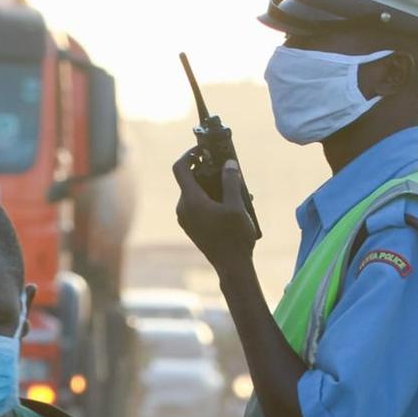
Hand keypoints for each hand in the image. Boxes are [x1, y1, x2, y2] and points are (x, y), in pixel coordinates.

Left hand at [173, 149, 258, 270]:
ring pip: (195, 193)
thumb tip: (229, 163)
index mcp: (191, 200)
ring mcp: (185, 218)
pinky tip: (230, 203)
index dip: (189, 154)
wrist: (231, 266)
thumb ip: (231, 181)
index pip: (180, 168)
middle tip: (227, 168)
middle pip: (189, 179)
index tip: (203, 150)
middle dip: (208, 171)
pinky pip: (197, 205)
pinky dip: (210, 198)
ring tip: (236, 189)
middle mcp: (183, 208)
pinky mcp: (191, 226)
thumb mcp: (237, 205)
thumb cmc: (235, 236)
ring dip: (212, 186)